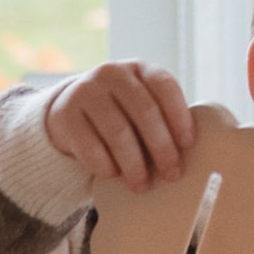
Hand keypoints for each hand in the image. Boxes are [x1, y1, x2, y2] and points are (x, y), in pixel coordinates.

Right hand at [48, 61, 193, 187]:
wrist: (69, 108)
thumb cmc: (120, 112)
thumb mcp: (140, 103)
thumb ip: (162, 118)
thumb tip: (188, 154)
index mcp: (139, 68)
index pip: (164, 86)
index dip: (179, 115)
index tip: (188, 144)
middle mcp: (112, 73)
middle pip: (144, 111)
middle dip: (162, 147)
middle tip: (172, 174)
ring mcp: (86, 91)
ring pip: (118, 132)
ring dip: (134, 164)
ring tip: (143, 185)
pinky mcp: (65, 114)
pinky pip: (89, 145)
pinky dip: (105, 165)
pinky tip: (114, 175)